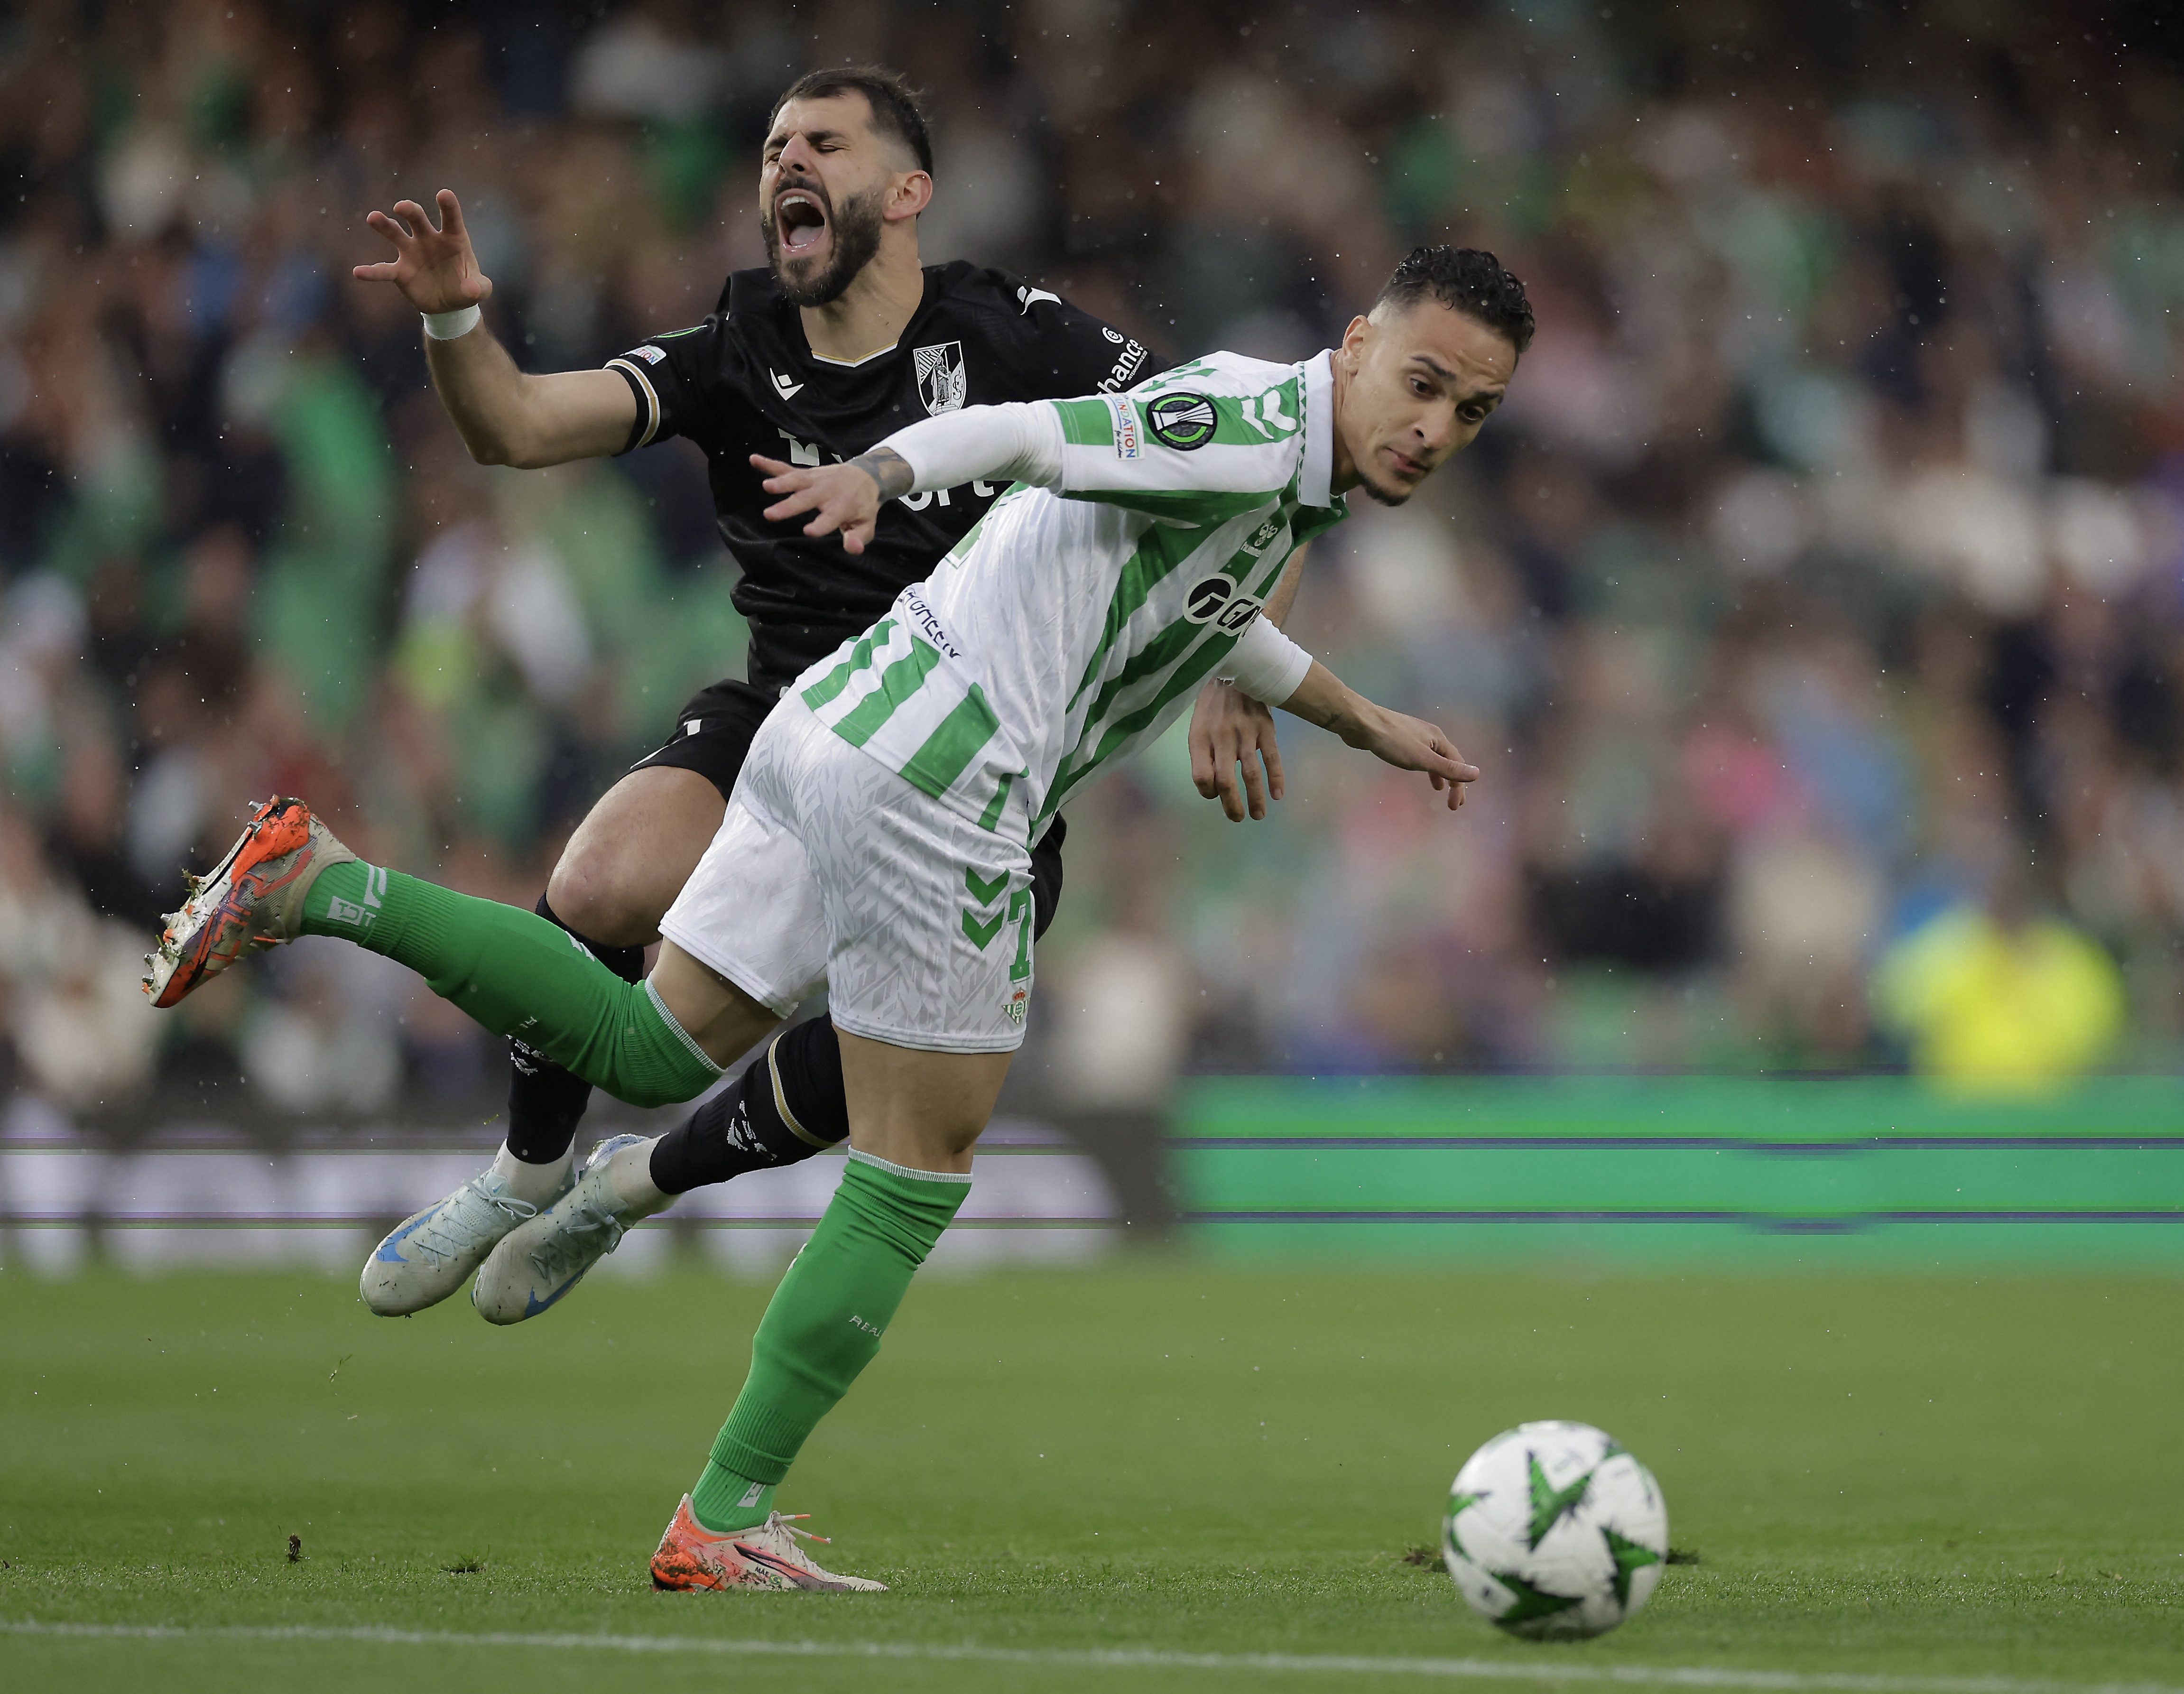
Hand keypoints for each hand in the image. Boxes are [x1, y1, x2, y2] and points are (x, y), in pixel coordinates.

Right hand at [353, 189, 492, 314]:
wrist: (450, 305)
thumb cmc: (467, 288)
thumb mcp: (479, 290)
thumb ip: (480, 288)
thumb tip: (471, 290)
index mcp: (452, 238)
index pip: (451, 218)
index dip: (448, 206)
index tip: (443, 193)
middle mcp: (429, 239)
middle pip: (417, 219)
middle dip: (410, 210)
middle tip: (401, 207)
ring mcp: (411, 253)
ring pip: (395, 234)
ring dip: (384, 225)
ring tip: (373, 218)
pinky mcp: (400, 272)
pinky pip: (383, 270)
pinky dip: (371, 272)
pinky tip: (359, 272)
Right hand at [752, 451, 900, 553]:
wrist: (865, 475)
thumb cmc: (863, 506)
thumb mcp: (867, 525)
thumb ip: (859, 538)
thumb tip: (853, 548)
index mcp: (842, 506)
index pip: (831, 518)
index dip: (821, 525)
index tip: (809, 531)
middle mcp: (827, 492)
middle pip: (806, 500)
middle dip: (789, 507)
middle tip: (769, 515)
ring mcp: (814, 480)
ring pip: (796, 480)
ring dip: (781, 483)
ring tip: (766, 486)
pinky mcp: (806, 474)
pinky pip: (786, 468)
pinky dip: (770, 464)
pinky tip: (754, 459)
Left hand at [1189, 680, 1284, 820]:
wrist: (1235, 669)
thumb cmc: (1213, 705)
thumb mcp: (1198, 726)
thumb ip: (1203, 754)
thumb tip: (1213, 788)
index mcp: (1200, 739)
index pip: (1201, 777)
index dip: (1208, 793)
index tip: (1216, 795)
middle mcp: (1221, 738)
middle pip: (1225, 782)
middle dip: (1232, 806)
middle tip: (1237, 818)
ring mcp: (1245, 734)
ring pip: (1250, 775)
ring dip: (1255, 799)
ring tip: (1257, 815)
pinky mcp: (1265, 729)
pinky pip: (1272, 758)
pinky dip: (1276, 778)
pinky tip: (1277, 795)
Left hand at [1342, 703, 1479, 810]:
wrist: (1362, 723)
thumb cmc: (1393, 741)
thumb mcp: (1423, 759)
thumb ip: (1448, 768)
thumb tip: (1477, 773)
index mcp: (1438, 739)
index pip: (1457, 764)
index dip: (1459, 785)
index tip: (1455, 805)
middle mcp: (1429, 735)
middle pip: (1447, 760)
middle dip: (1452, 781)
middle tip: (1453, 801)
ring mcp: (1414, 735)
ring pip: (1432, 757)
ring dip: (1438, 773)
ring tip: (1437, 788)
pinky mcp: (1399, 738)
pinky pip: (1418, 754)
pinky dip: (1423, 766)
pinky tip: (1414, 769)